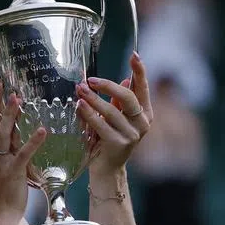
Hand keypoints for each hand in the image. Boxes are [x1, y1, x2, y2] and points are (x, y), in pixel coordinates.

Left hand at [77, 51, 152, 175]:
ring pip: (112, 111)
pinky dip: (89, 114)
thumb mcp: (117, 118)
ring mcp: (132, 135)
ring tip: (79, 90)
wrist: (107, 169)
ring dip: (93, 99)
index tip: (134, 55)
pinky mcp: (118, 144)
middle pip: (128, 97)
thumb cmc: (109, 139)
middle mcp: (143, 123)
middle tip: (90, 80)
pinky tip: (79, 106)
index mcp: (146, 113)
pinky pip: (101, 125)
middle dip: (108, 86)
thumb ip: (119, 101)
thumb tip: (124, 79)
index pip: (143, 88)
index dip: (140, 71)